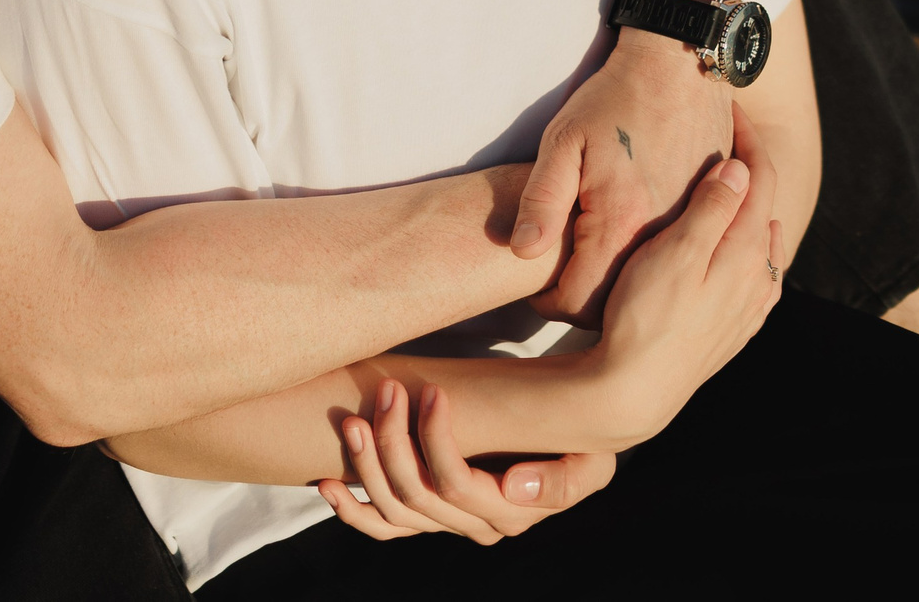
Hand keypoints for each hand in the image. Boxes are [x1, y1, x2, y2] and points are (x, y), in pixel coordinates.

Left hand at [316, 378, 615, 542]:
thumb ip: (564, 480)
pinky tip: (326, 484)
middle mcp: (475, 525)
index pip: (456, 485)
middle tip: (388, 391)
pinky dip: (353, 511)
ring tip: (353, 420)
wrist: (567, 433)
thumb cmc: (579, 436)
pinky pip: (384, 527)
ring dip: (366, 467)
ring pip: (394, 510)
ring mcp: (448, 522)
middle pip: (417, 496)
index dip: (434, 442)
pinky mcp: (428, 514)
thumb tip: (514, 489)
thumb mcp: (591, 458)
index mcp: (511, 512)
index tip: (430, 392)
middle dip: (393, 441)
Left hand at [516, 29, 732, 322]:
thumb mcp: (564, 140)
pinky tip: (630, 235)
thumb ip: (543, 199)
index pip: (580, 301)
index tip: (537, 291)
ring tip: (592, 259)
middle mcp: (663, 233)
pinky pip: (676, 253)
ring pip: (650, 281)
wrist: (679, 62)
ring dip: (620, 282)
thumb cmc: (614, 97)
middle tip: (561, 278)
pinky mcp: (708, 209)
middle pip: (618, 301)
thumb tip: (523, 253)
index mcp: (622, 223)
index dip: (551, 304)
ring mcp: (691, 224)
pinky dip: (651, 258)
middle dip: (585, 301)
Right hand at [576, 103, 783, 447]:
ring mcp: (747, 309)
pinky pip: (756, 279)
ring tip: (733, 189)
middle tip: (732, 138)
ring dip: (751, 212)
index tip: (731, 108)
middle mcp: (756, 280)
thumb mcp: (676, 252)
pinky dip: (749, 251)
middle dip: (753, 172)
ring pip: (763, 247)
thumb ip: (711, 209)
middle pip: (765, 211)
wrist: (635, 391)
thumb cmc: (646, 316)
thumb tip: (740, 169)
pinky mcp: (732, 332)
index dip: (749, 139)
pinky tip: (734, 254)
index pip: (760, 181)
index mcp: (745, 252)